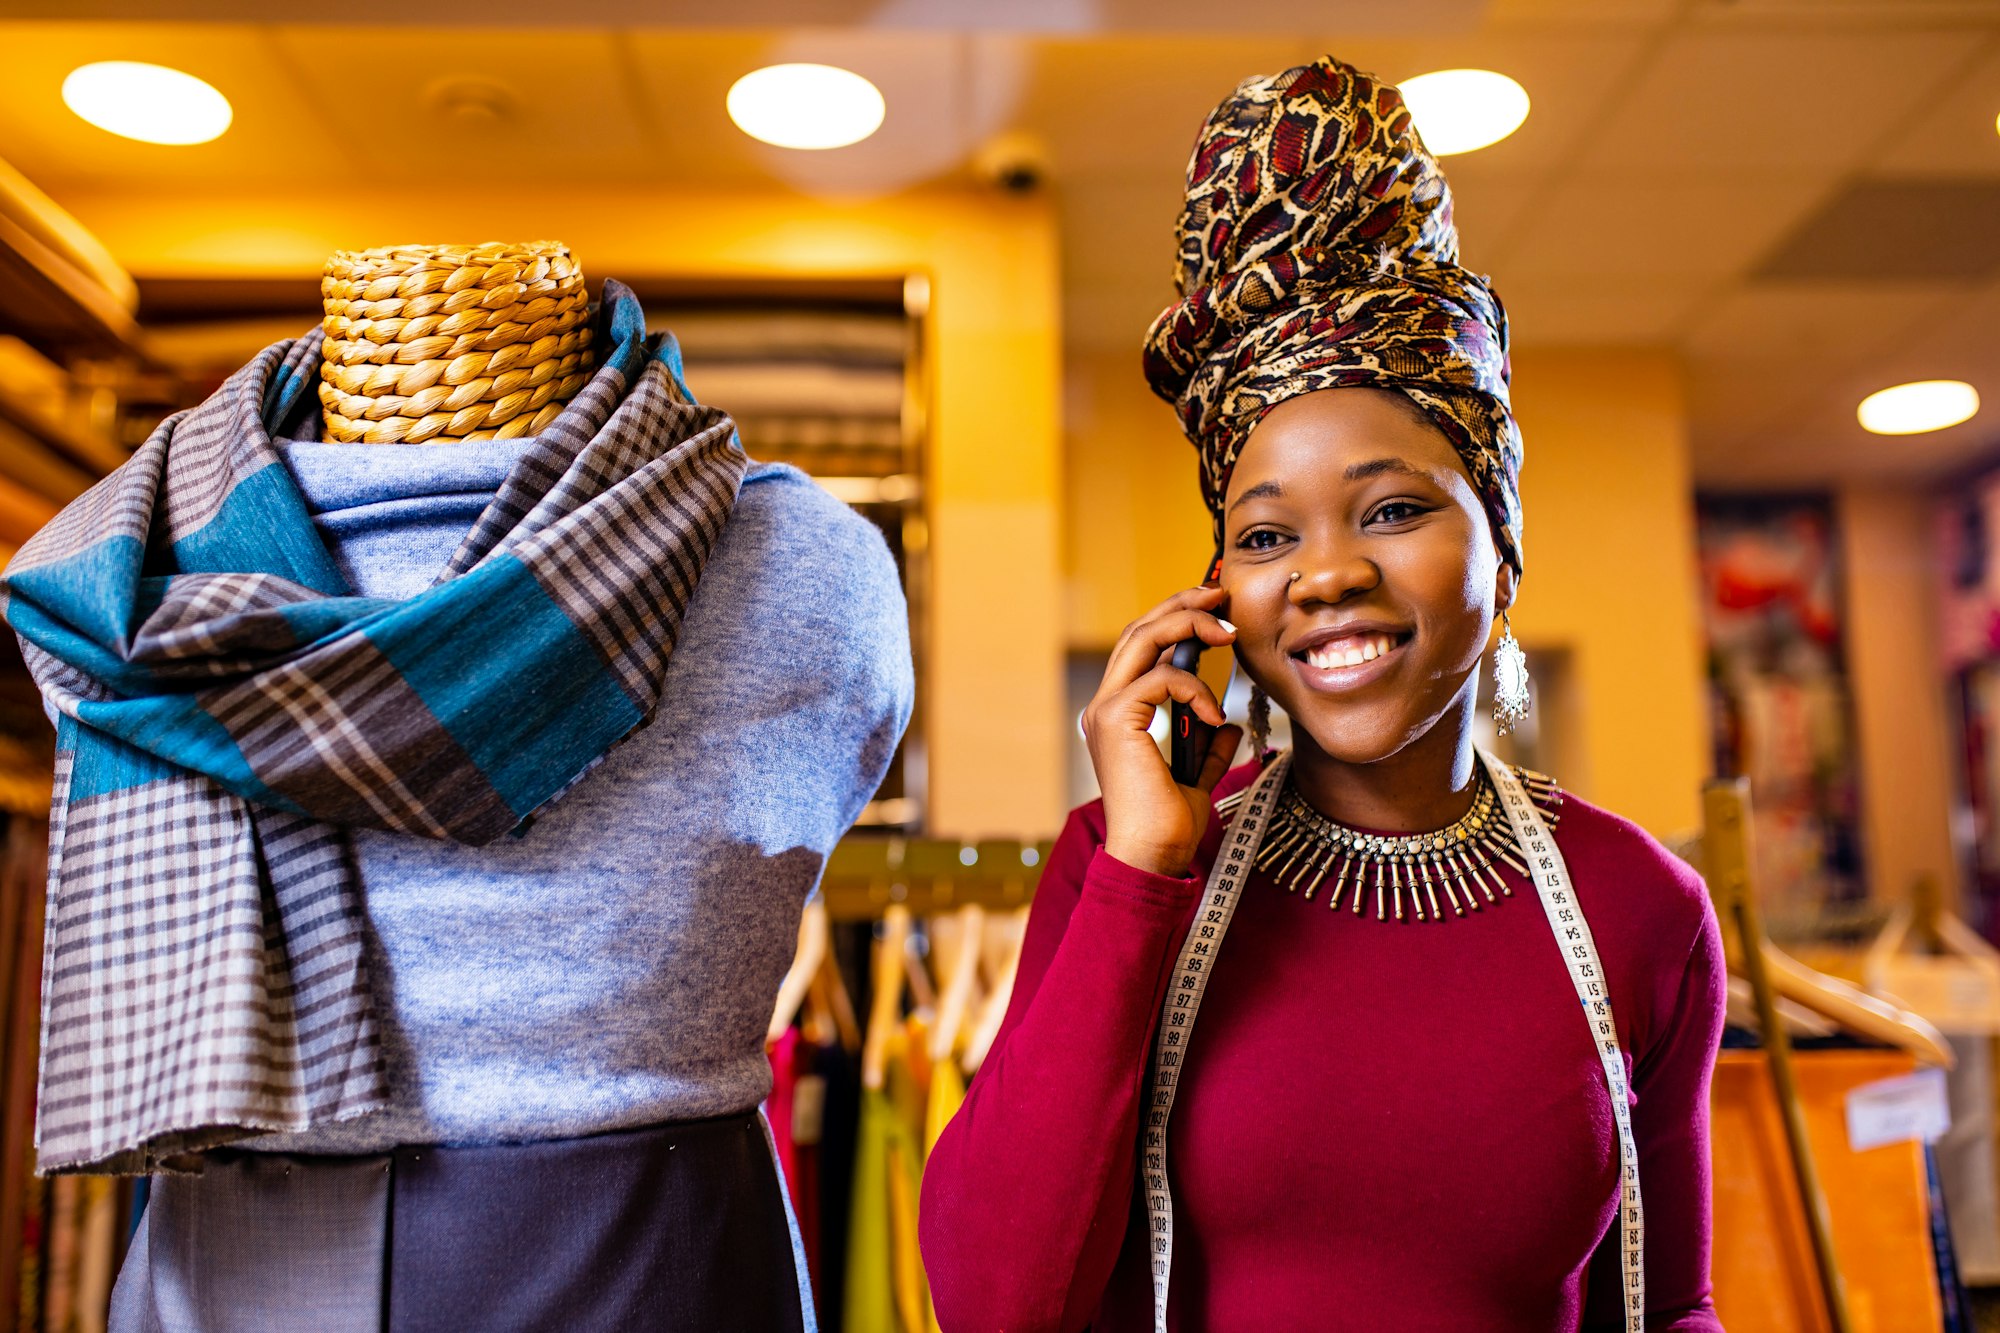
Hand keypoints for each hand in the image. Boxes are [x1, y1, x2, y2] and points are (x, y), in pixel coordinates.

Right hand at [1081, 585, 1245, 878]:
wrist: (1153, 857)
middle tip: (1220, 594)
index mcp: (1119, 715)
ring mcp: (1106, 711)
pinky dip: (1194, 689)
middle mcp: (1106, 706)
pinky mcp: (1117, 720)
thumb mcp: (1196, 777)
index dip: (1177, 619)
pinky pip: (1159, 680)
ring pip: (1143, 639)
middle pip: (1139, 630)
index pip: (1143, 647)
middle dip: (1182, 604)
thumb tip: (1226, 726)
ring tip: (1226, 632)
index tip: (1216, 610)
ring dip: (1189, 625)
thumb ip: (1207, 748)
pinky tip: (1214, 713)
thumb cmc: (1169, 826)